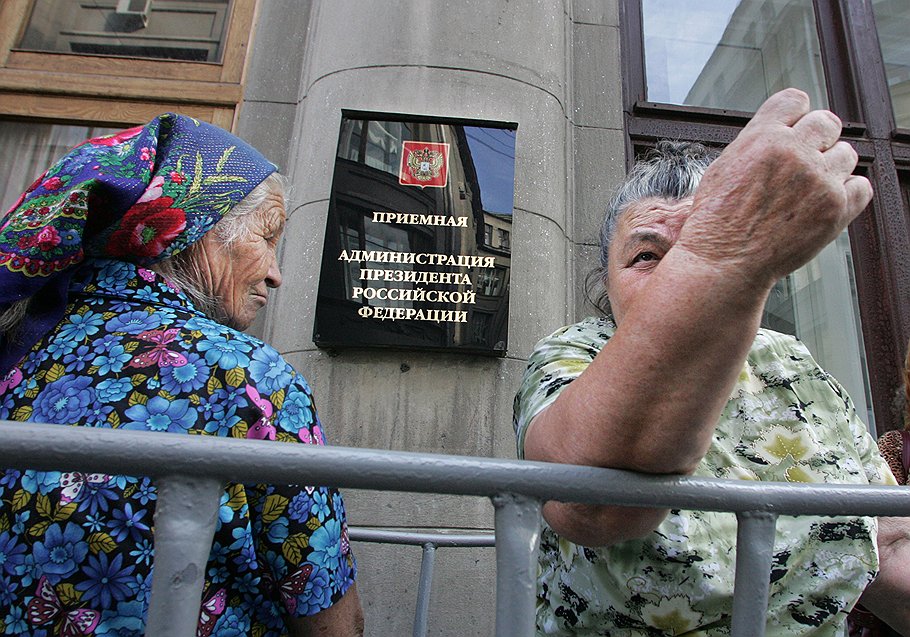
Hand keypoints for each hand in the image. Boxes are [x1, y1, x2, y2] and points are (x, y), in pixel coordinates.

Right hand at [675, 88, 872, 287]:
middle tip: (805, 161)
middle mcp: (794, 152)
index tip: (794, 129)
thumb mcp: (724, 167)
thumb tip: (780, 132)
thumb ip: (756, 143)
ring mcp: (818, 179)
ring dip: (832, 168)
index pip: (796, 100)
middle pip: (826, 122)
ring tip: (809, 190)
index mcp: (763, 137)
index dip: (795, 115)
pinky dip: (848, 193)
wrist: (723, 261)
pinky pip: (861, 185)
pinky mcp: (836, 207)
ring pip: (847, 153)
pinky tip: (824, 203)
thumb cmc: (717, 222)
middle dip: (818, 139)